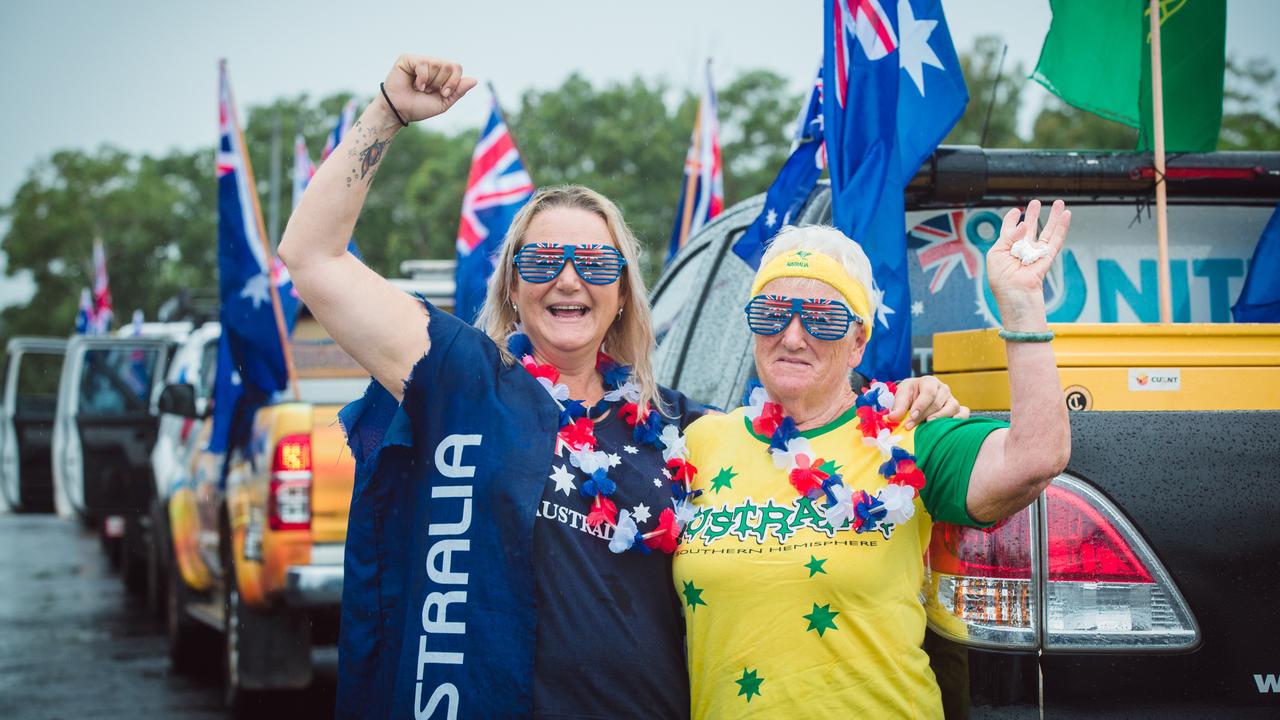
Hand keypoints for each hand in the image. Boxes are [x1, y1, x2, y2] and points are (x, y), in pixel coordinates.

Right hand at [382, 54, 477, 122]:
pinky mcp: (407, 59)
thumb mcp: (443, 102)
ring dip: (430, 82)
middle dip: (441, 83)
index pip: (457, 67)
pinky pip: (423, 64)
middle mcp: (431, 64)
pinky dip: (421, 78)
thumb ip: (458, 91)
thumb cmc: (419, 107)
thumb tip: (474, 80)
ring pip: (437, 64)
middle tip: (428, 90)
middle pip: (449, 65)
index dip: (453, 82)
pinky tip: (414, 84)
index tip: (443, 93)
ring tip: (420, 88)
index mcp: (441, 73)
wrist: (400, 111)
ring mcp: (420, 60)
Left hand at [889, 376, 969, 429]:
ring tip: (928, 426)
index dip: (921, 405)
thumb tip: (892, 417)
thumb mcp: (902, 395)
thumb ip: (898, 406)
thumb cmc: (910, 394)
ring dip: (940, 418)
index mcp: (929, 382)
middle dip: (923, 416)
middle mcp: (943, 389)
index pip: (928, 392)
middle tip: (911, 426)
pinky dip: (958, 419)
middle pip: (937, 403)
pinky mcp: (958, 408)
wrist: (918, 396)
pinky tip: (947, 427)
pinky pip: (963, 413)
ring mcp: (952, 399)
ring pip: (952, 407)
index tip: (912, 416)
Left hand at [986, 199, 1071, 324]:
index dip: (1011, 220)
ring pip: (1046, 231)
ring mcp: (1035, 253)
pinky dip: (1061, 227)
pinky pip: (1056, 239)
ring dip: (1053, 216)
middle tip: (1035, 202)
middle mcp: (1022, 249)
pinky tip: (1065, 215)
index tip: (1015, 211)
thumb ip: (1009, 236)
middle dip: (1033, 214)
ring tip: (1058, 202)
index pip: (1009, 230)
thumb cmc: (1001, 279)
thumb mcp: (996, 253)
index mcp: (1006, 249)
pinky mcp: (1047, 256)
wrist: (1014, 294)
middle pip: (1030, 228)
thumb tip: (1024, 225)